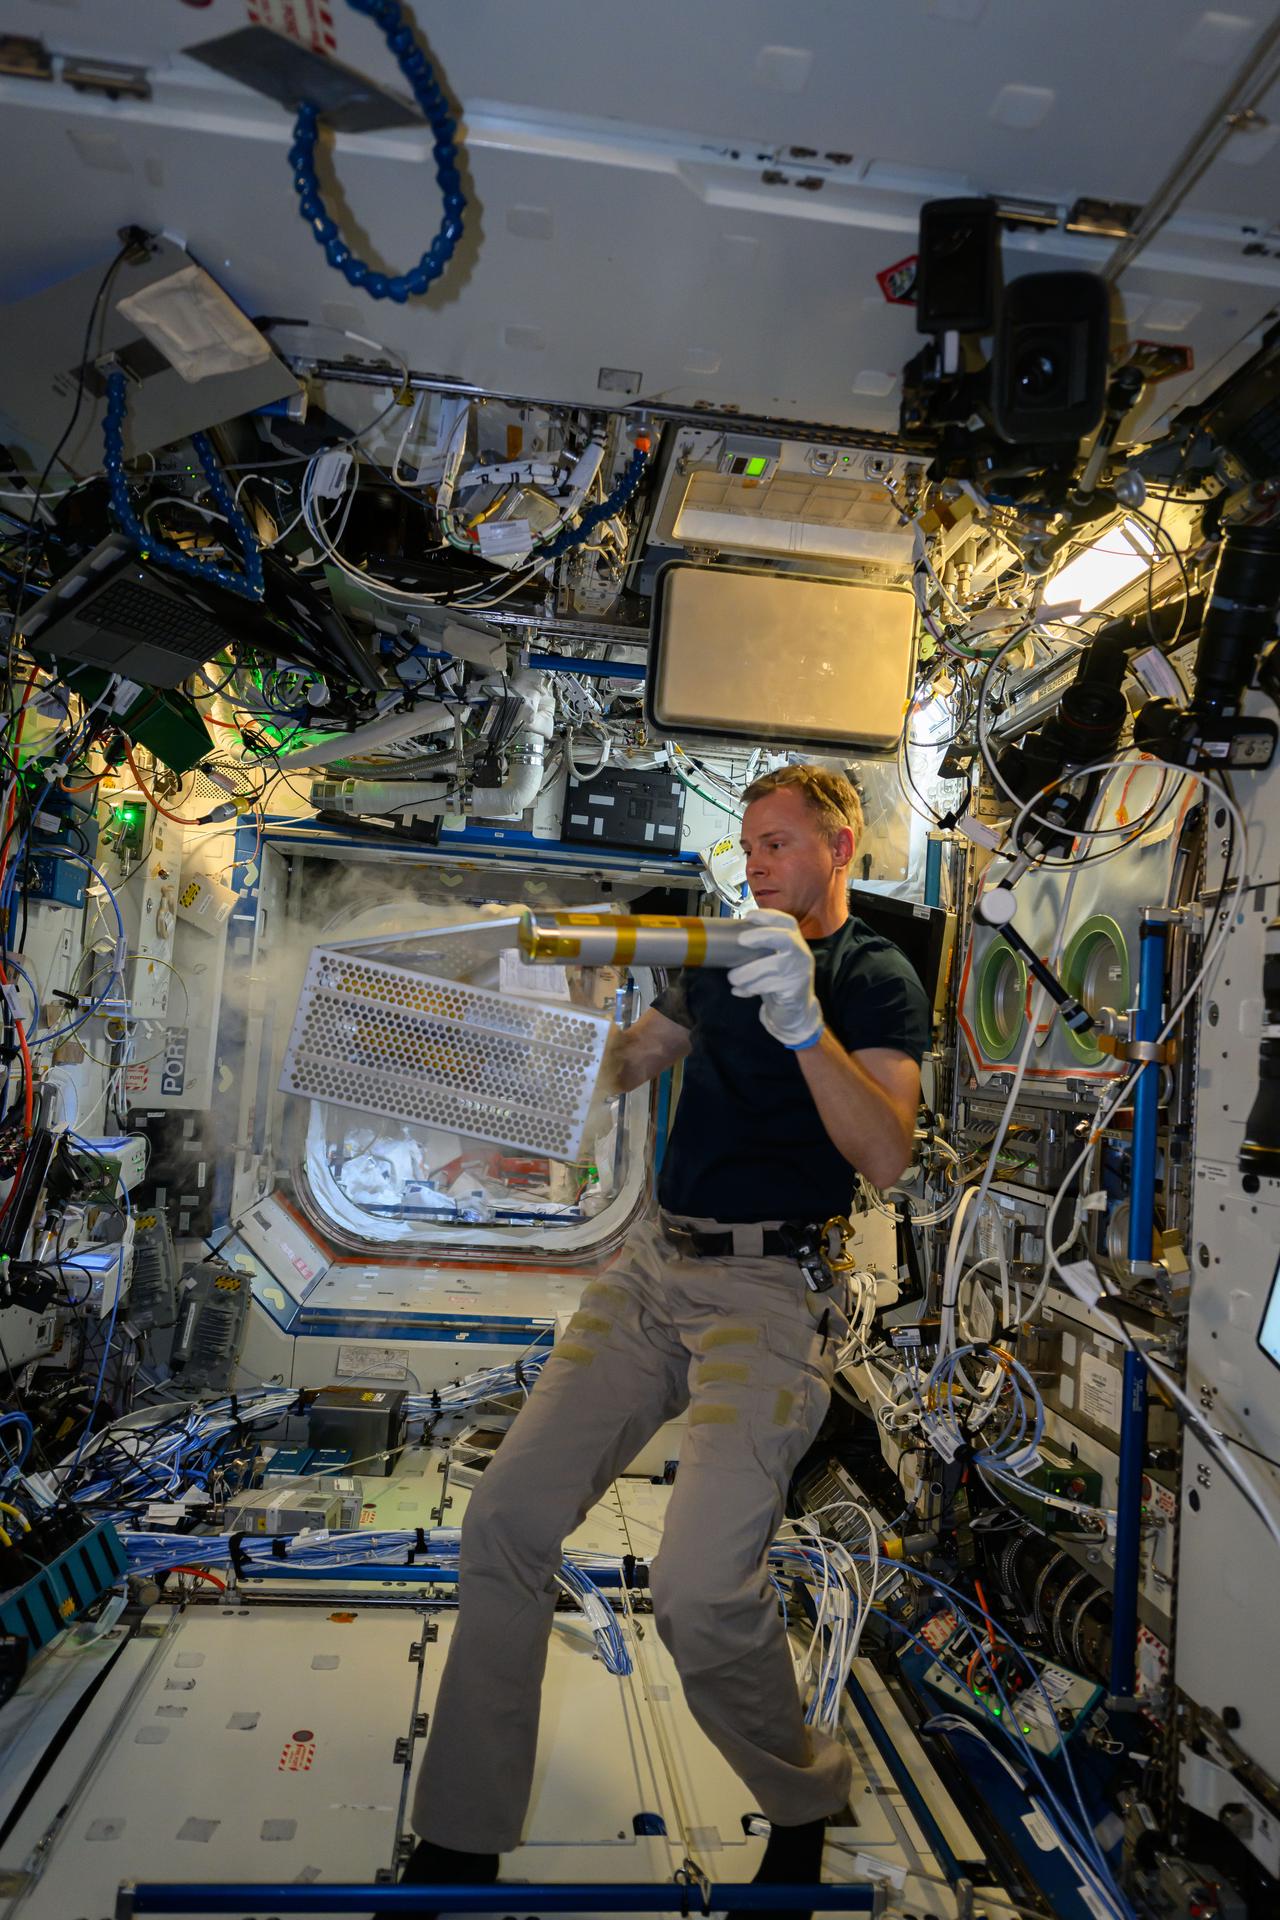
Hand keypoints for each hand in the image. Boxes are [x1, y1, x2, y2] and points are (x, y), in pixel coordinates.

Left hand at [727, 908, 822, 1049]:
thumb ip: (759, 950)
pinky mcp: (795, 990)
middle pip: (785, 938)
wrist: (794, 1011)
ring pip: (773, 966)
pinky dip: (751, 988)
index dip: (769, 916)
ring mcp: (800, 972)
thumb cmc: (777, 981)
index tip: (748, 916)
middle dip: (762, 936)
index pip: (787, 922)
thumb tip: (729, 941)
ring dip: (748, 972)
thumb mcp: (771, 961)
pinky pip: (770, 986)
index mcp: (794, 942)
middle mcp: (801, 953)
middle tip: (741, 940)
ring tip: (732, 978)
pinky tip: (739, 991)